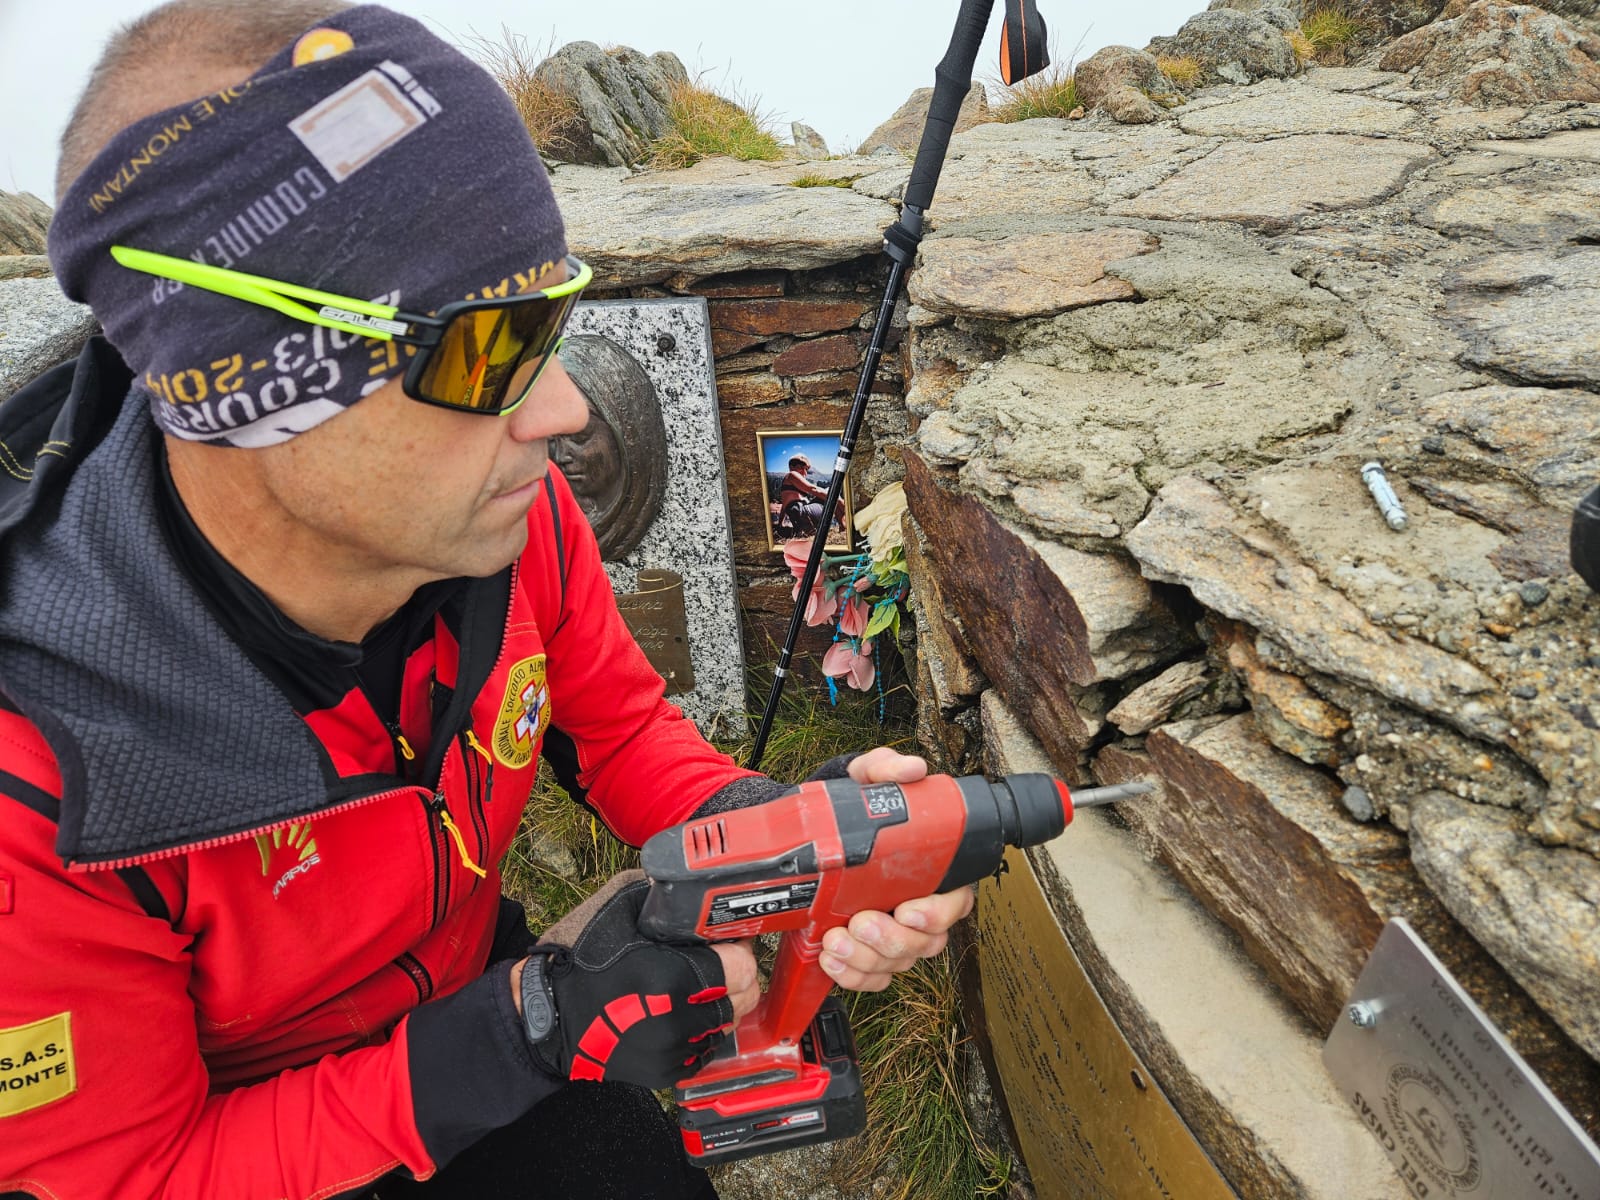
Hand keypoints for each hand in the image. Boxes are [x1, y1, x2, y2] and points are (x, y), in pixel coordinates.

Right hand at [517, 870, 757, 1087]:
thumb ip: (664, 902)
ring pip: (727, 1024)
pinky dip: (702, 1031)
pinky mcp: (666, 1072)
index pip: (743, 967)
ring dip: (721, 1003)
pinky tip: (682, 1013)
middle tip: (720, 962)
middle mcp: (680, 1020)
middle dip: (737, 976)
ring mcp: (673, 1051)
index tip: (728, 939)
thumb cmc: (581, 961)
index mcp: (674, 978)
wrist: (549, 1016)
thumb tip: (697, 892)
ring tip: (697, 987)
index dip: (739, 948)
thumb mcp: (621, 911)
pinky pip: (706, 1049)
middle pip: (744, 998)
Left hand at [818, 748, 976, 991]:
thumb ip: (886, 769)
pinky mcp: (868, 952)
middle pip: (926, 942)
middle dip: (892, 940)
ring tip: (835, 938)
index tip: (907, 910)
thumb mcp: (866, 780)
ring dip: (865, 957)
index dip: (936, 914)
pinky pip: (873, 977)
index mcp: (933, 872)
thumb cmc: (854, 809)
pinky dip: (853, 975)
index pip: (955, 903)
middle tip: (861, 922)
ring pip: (897, 962)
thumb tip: (913, 770)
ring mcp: (894, 934)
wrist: (813, 833)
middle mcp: (918, 908)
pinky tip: (830, 957)